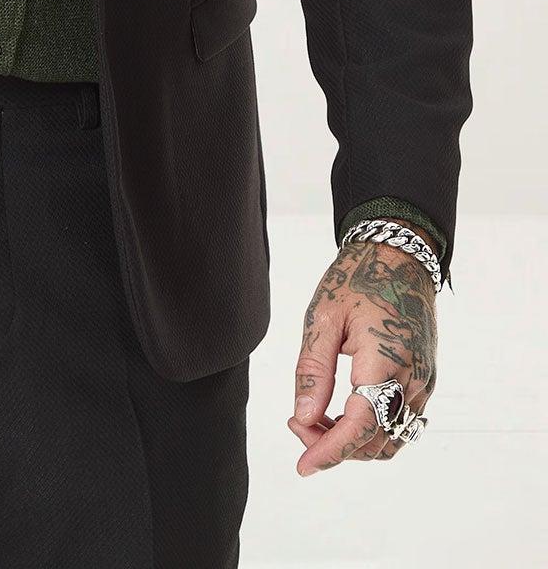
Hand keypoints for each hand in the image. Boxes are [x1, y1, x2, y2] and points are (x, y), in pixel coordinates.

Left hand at [289, 230, 437, 474]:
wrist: (399, 255)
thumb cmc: (359, 278)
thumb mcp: (324, 317)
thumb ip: (313, 371)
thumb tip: (303, 418)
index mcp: (386, 360)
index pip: (360, 426)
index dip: (330, 450)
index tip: (303, 466)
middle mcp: (413, 379)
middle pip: (376, 440)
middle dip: (335, 445)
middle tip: (296, 424)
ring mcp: (424, 382)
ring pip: (391, 438)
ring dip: (354, 442)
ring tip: (315, 420)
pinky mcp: (425, 380)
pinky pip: (401, 421)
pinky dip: (372, 429)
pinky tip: (341, 413)